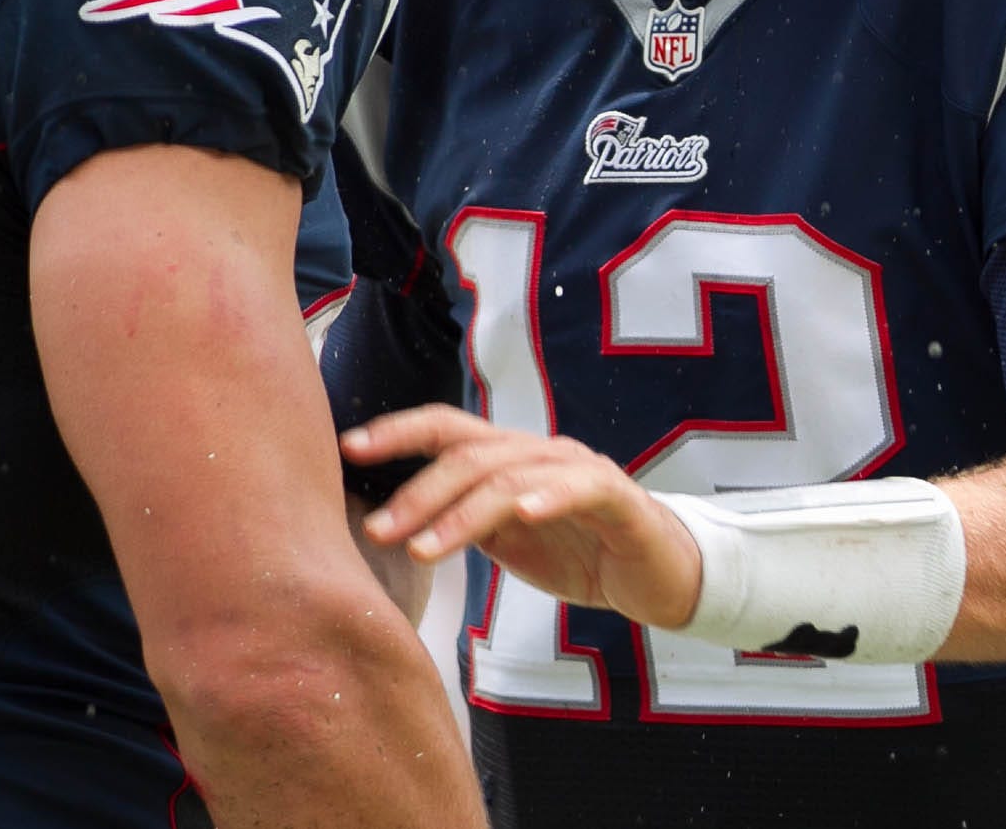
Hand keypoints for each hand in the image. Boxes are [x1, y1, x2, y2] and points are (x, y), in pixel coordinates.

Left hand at [342, 405, 702, 630]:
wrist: (657, 575)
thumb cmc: (576, 552)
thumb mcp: (505, 539)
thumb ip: (460, 520)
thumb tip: (389, 522)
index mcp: (508, 458)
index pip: (446, 430)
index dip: (397, 433)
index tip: (348, 448)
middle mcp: (538, 452)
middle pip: (470, 455)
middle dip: (418, 492)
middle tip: (378, 531)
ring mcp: (577, 470)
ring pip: (510, 478)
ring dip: (462, 513)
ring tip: (424, 549)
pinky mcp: (616, 496)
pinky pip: (579, 489)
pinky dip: (550, 497)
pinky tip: (524, 513)